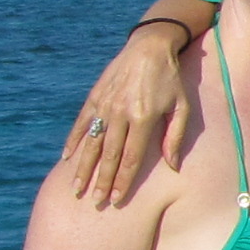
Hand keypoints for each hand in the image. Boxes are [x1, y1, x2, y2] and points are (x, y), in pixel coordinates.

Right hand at [65, 27, 196, 206]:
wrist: (150, 47)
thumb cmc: (171, 80)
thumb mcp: (182, 106)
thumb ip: (175, 137)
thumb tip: (172, 166)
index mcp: (144, 118)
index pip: (131, 158)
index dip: (123, 181)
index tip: (115, 200)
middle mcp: (121, 113)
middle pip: (109, 155)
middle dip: (101, 181)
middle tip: (94, 202)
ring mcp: (105, 104)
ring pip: (92, 142)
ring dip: (84, 167)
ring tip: (76, 188)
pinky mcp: (95, 96)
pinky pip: (81, 123)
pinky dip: (73, 141)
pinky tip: (67, 158)